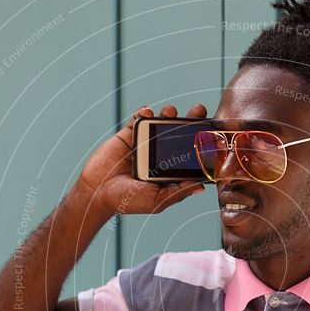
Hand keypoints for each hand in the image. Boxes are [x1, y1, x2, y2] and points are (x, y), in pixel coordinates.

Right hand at [77, 102, 206, 214]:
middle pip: (180, 133)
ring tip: (170, 111)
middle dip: (191, 120)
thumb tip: (201, 187)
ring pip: (162, 123)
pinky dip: (145, 112)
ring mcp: (145, 143)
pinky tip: (148, 111)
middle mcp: (160, 155)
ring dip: (169, 114)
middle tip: (199, 110)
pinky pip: (139, 119)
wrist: (97, 192)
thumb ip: (178, 192)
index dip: (201, 142)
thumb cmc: (127, 201)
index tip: (212, 132)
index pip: (191, 154)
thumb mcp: (157, 200)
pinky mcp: (129, 135)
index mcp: (170, 170)